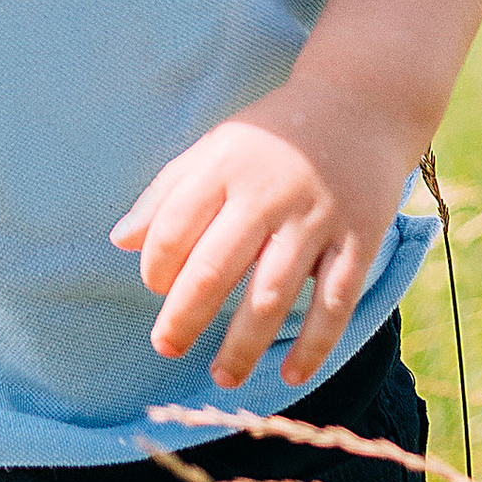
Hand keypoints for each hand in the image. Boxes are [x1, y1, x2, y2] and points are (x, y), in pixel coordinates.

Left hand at [111, 93, 412, 391]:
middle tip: (165, 347)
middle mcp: (269, 193)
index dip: (155, 266)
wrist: (361, 104)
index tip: (155, 288)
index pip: (174, 227)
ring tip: (223, 377)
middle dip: (184, 317)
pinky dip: (313, 344)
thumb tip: (120, 242)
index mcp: (226, 166)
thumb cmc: (273, 136)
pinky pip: (334, 303)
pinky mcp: (360, 239)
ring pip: (271, 295)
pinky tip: (292, 375)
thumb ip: (168, 193)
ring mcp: (316, 218)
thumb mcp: (216, 147)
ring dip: (243, 345)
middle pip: (214, 268)